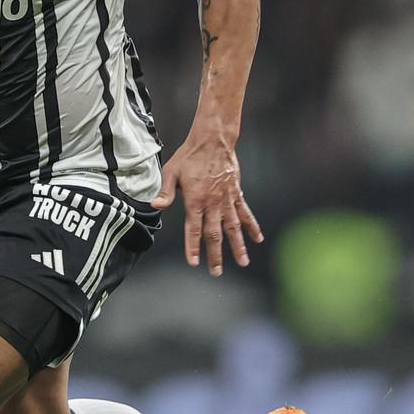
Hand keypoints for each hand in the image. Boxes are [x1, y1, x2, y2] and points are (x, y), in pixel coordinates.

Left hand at [155, 133, 262, 276]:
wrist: (213, 140)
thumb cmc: (190, 156)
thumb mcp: (171, 172)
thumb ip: (165, 191)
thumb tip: (156, 205)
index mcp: (195, 201)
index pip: (193, 229)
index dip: (193, 247)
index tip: (194, 262)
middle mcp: (212, 204)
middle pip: (215, 234)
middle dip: (215, 255)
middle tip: (217, 272)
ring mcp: (226, 200)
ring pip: (233, 228)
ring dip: (238, 246)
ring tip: (243, 262)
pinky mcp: (236, 194)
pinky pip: (245, 213)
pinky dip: (252, 226)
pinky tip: (257, 238)